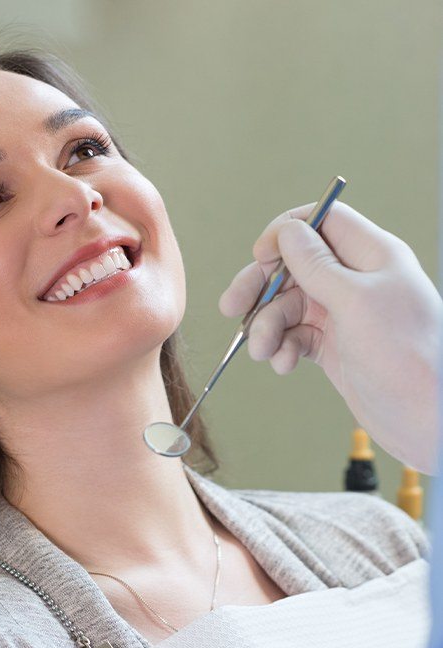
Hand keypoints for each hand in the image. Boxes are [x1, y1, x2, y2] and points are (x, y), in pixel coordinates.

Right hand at [218, 201, 441, 474]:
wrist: (428, 419)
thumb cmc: (406, 354)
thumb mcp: (356, 301)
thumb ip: (316, 264)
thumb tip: (286, 232)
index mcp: (370, 255)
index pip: (320, 221)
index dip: (285, 233)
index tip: (260, 255)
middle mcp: (353, 280)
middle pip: (292, 266)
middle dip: (260, 287)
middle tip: (232, 307)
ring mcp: (341, 314)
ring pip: (287, 306)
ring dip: (267, 326)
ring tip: (263, 351)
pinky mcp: (332, 345)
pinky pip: (293, 335)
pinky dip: (282, 348)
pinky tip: (284, 364)